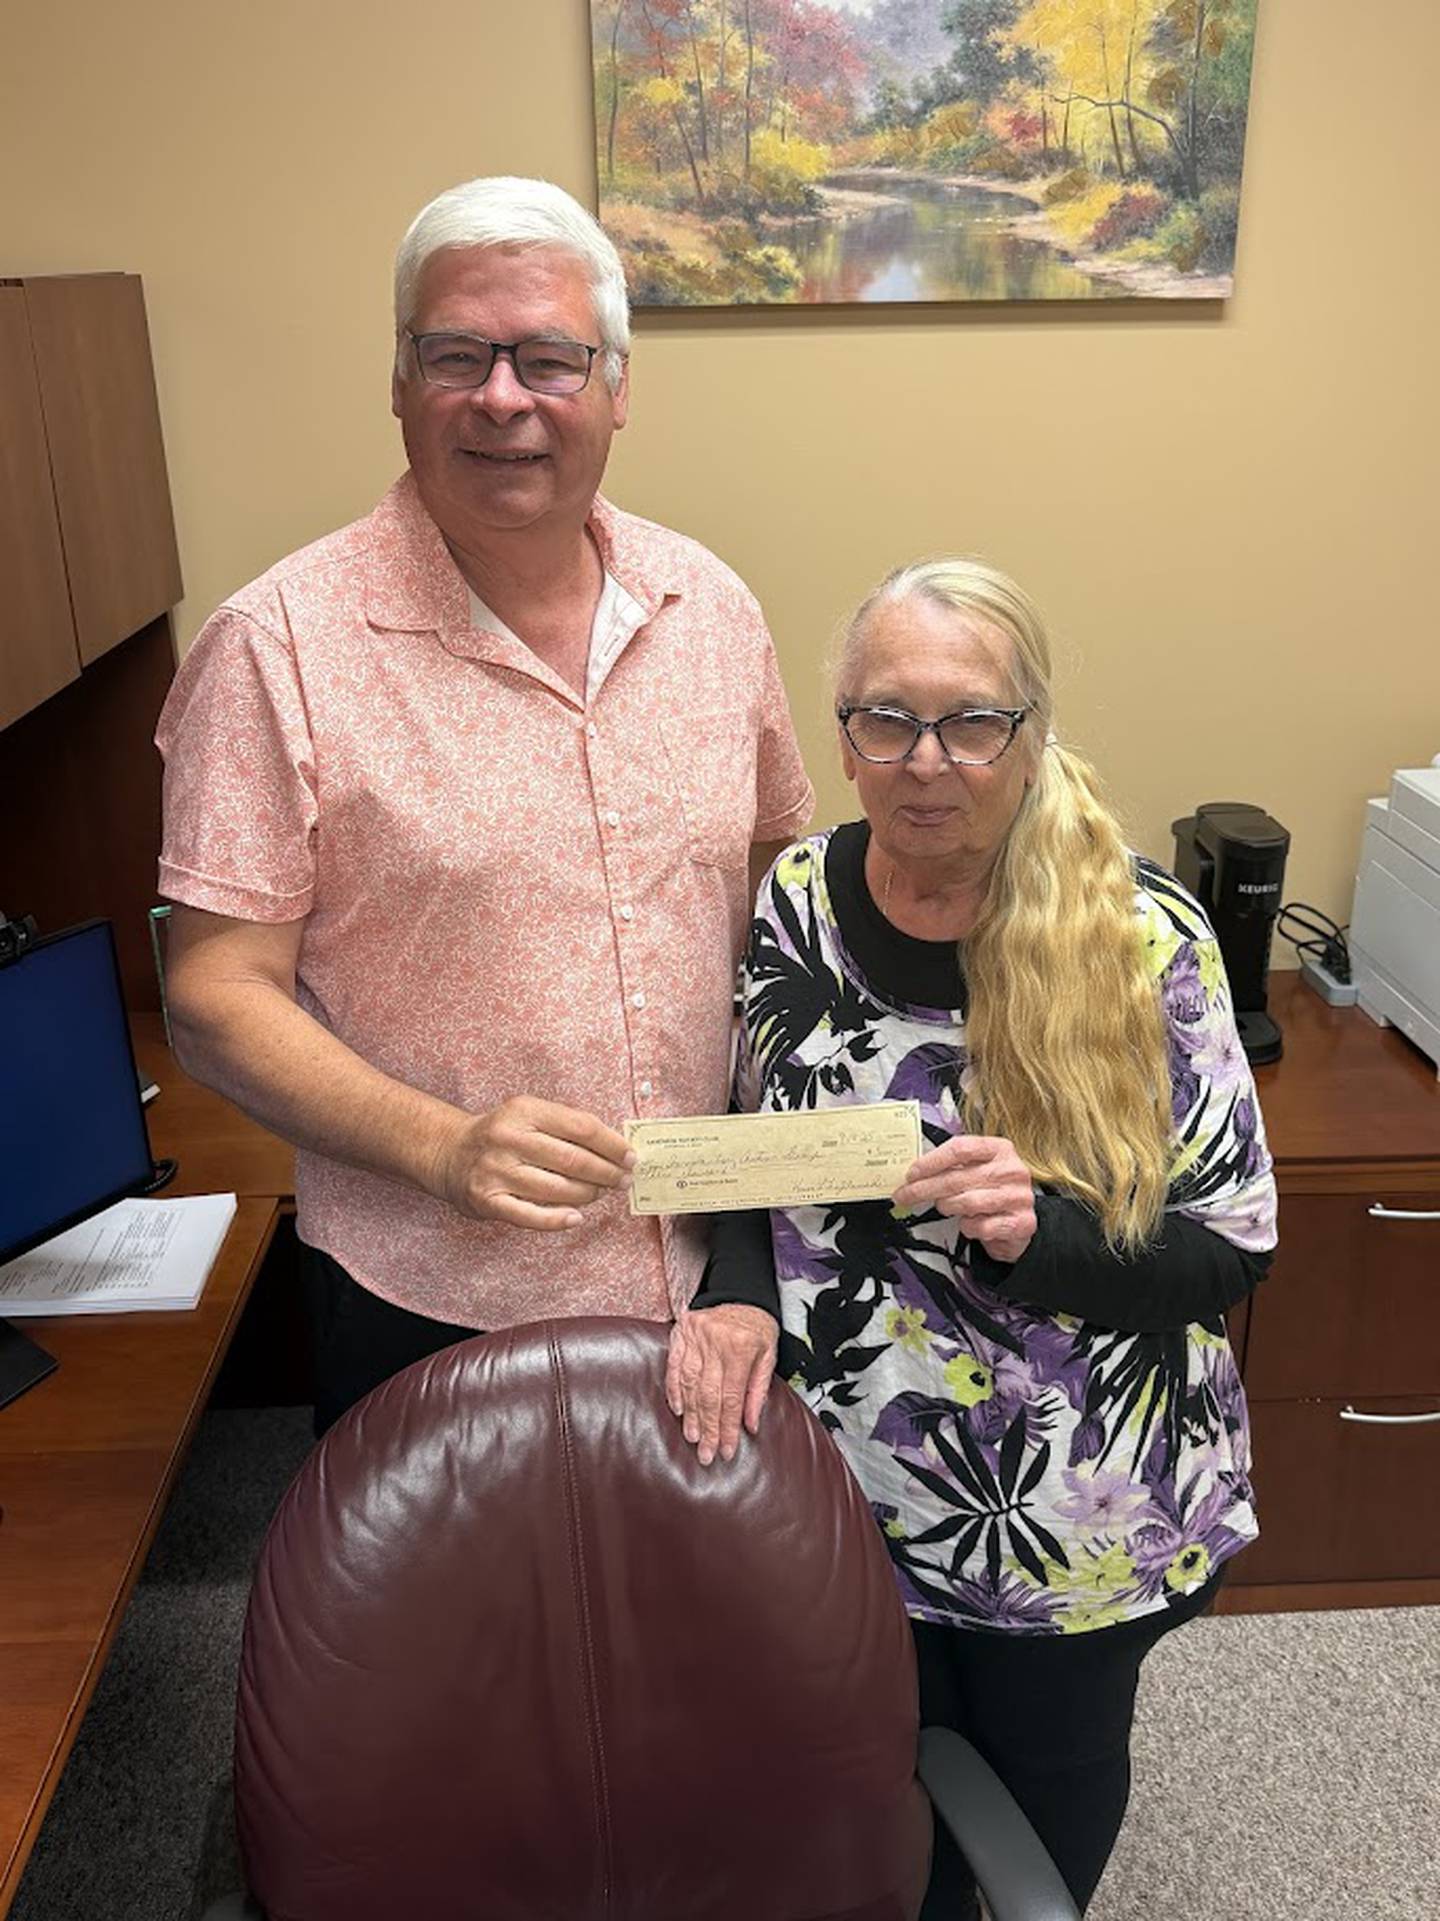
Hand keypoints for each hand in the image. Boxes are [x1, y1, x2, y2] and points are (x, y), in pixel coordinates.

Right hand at [433, 1096, 633, 1230]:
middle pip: (573, 1160)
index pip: (581, 1127)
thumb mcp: (528, 1114)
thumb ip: (566, 1125)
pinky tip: (576, 1217)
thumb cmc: (501, 1134)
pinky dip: (558, 1220)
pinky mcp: (487, 1201)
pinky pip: (531, 1216)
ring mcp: (496, 1171)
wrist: (449, 1153)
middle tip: (622, 1180)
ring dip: (587, 1195)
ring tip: (599, 1194)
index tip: (630, 1157)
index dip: (612, 1145)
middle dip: (606, 1173)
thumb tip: (615, 1148)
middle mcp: (509, 1139)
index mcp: (524, 1110)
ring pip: (557, 1189)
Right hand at [665, 1304, 778, 1466]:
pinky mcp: (681, 1332)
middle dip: (708, 1428)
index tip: (726, 1450)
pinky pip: (674, 1366)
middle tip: (706, 1454)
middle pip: (709, 1395)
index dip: (727, 1427)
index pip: (732, 1397)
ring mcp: (695, 1336)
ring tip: (693, 1437)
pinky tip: (679, 1409)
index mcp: (741, 1348)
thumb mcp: (768, 1356)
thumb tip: (750, 1426)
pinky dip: (674, 1389)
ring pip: (690, 1383)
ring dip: (691, 1414)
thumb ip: (758, 1391)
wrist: (741, 1294)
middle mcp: (716, 1342)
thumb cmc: (758, 1328)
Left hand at [893, 1134, 1037, 1261]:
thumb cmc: (991, 1192)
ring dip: (947, 1206)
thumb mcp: (977, 1171)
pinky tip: (968, 1222)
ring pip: (967, 1202)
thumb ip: (952, 1166)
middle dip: (924, 1188)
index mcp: (1000, 1149)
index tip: (911, 1173)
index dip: (931, 1161)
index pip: (960, 1148)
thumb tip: (915, 1172)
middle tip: (905, 1195)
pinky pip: (980, 1226)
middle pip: (957, 1177)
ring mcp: (1019, 1197)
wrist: (1019, 1223)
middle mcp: (1012, 1170)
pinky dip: (968, 1227)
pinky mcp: (1021, 1223)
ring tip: (944, 1207)